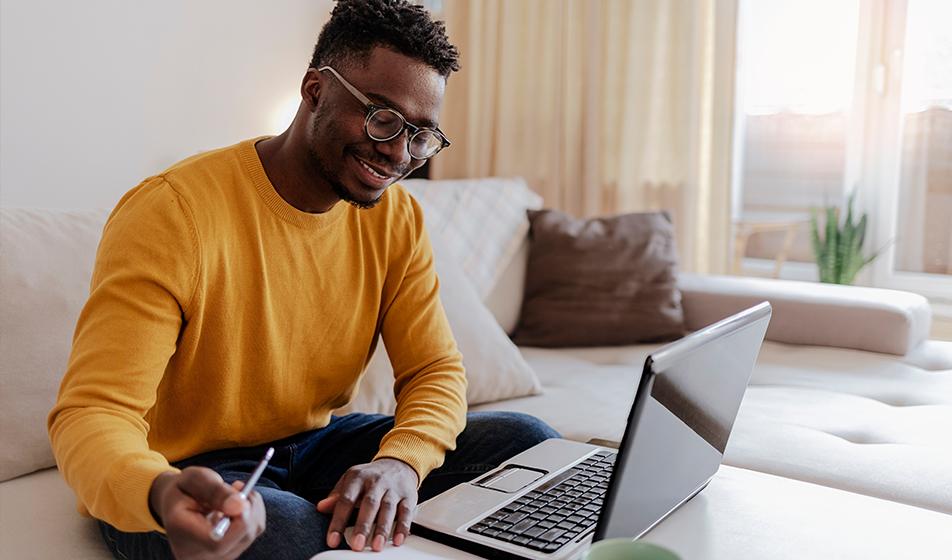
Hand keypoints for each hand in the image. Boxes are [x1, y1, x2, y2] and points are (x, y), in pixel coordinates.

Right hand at [149, 467, 265, 559]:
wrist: (177, 505)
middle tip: (239, 485)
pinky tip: (237, 505)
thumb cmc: (184, 489)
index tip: (242, 495)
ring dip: (252, 508)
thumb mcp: (194, 479)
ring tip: (235, 492)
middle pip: (240, 538)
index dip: (239, 520)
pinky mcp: (226, 553)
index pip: (218, 542)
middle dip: (249, 508)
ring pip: (250, 534)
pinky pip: (251, 534)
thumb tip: (240, 506)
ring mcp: (212, 558)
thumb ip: (215, 491)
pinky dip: (252, 514)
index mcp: (181, 534)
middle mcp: (196, 554)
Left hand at [316, 458, 418, 551]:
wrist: (398, 463)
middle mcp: (376, 481)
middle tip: (356, 545)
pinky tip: (398, 540)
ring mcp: (393, 489)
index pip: (346, 500)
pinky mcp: (408, 496)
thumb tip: (321, 507)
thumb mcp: (350, 481)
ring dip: (382, 528)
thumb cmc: (370, 477)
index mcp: (358, 477)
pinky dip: (403, 527)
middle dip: (363, 526)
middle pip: (369, 504)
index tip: (332, 540)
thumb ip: (336, 496)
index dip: (338, 521)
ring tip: (376, 546)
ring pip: (388, 508)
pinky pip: (406, 512)